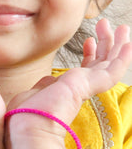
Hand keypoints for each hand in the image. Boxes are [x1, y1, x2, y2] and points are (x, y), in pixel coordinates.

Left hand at [6, 19, 131, 136]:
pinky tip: (128, 44)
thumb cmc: (26, 112)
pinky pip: (114, 71)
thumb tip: (49, 81)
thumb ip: (46, 84)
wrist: (30, 123)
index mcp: (67, 91)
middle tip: (106, 25)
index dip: (89, 54)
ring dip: (117, 45)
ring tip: (122, 27)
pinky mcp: (92, 85)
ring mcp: (87, 87)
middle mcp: (79, 89)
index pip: (84, 70)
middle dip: (104, 43)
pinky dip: (123, 58)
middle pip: (99, 64)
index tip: (89, 40)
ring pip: (109, 64)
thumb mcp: (36, 92)